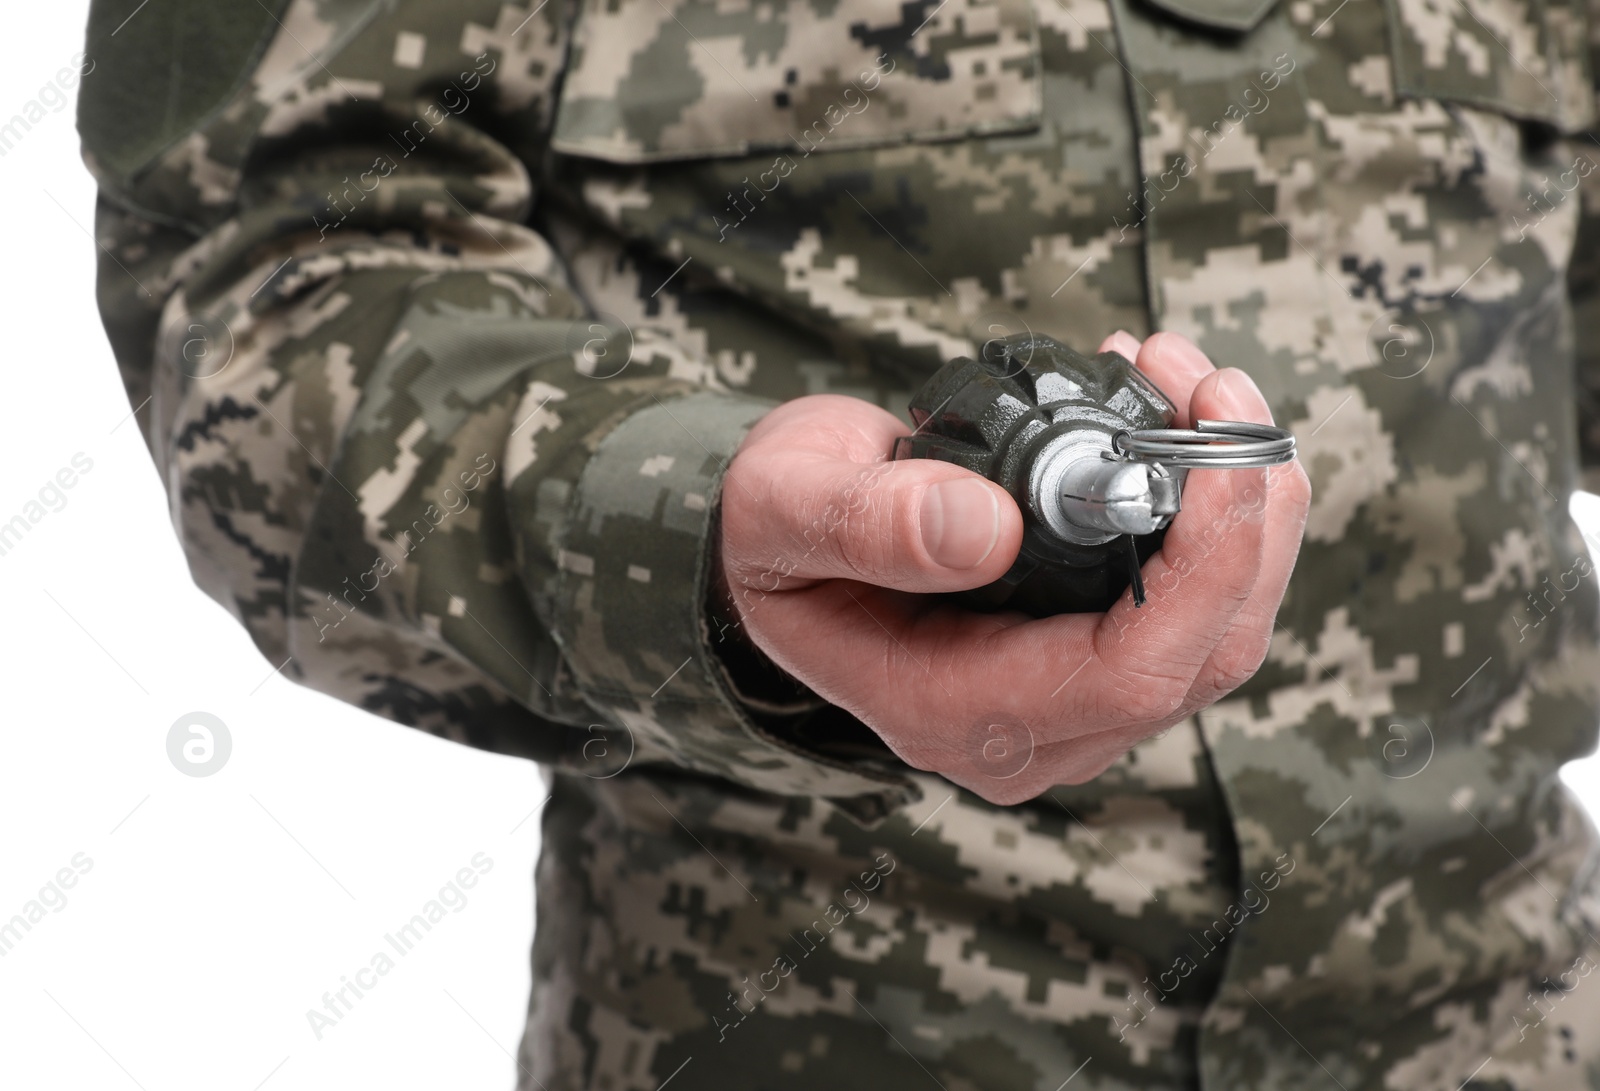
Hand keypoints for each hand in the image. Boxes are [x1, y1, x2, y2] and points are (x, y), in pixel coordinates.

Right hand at [716, 332, 1311, 803]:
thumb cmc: (774, 534)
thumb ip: (865, 523)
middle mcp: (1033, 731)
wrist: (784, 545)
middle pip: (1207, 654)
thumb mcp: (781, 511)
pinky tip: (1168, 410)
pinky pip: (1198, 596)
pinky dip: (1214, 502)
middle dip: (1246, 514)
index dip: (1202, 567)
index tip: (1212, 446)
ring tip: (1185, 375)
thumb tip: (989, 529)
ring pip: (1222, 626)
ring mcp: (1075, 699)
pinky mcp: (1098, 648)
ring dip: (1242, 498)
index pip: (1128, 674)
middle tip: (1211, 381)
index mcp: (953, 715)